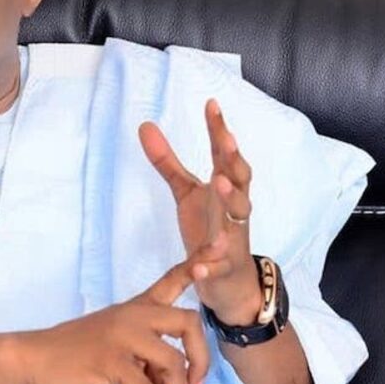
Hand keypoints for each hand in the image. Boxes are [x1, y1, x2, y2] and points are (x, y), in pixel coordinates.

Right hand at [15, 260, 209, 383]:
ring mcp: (121, 335)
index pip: (171, 279)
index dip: (197, 262)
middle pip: (189, 322)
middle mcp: (132, 315)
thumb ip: (147, 355)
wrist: (35, 358)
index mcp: (135, 307)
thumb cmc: (76, 352)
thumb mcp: (116, 344)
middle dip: (201, 359)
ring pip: (173, 362)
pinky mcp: (110, 360)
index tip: (220, 247)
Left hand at [138, 98, 261, 325]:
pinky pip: (218, 265)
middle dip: (234, 159)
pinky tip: (196, 265)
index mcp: (225, 187)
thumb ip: (168, 162)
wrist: (227, 279)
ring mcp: (233, 236)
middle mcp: (234, 208)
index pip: (224, 154)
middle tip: (226, 140)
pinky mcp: (225, 266)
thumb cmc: (210, 226)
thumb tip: (145, 125)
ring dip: (231, 199)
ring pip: (238, 216)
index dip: (219, 130)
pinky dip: (208, 265)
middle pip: (240, 180)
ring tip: (218, 182)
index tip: (211, 104)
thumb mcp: (186, 192)